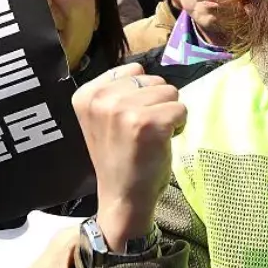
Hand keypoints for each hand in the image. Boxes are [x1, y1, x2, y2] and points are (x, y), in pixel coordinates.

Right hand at [71, 63, 186, 250]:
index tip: (127, 121)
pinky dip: (179, 126)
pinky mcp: (149, 124)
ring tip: (151, 137)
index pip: (133, 71)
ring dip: (168, 113)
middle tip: (141, 132)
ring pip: (170, 92)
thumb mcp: (104, 116)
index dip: (140, 95)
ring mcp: (124, 110)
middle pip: (154, 79)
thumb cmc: (120, 155)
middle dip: (156, 103)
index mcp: (86, 94)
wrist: (123, 196)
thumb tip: (144, 71)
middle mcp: (102, 99)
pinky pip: (181, 109)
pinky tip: (161, 143)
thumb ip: (118, 90)